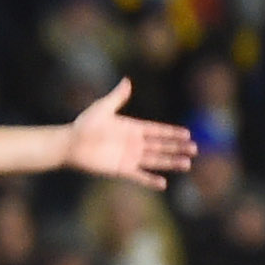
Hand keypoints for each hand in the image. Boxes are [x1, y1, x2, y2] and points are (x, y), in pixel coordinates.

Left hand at [63, 77, 194, 187]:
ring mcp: (128, 157)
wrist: (70, 144)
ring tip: (187, 164)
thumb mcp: (103, 108)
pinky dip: (150, 180)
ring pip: (155, 160)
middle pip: (161, 146)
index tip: (187, 134)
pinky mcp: (120, 169)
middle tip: (194, 149)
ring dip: (171, 162)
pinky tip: (163, 183)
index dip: (172, 133)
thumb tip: (127, 81)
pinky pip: (138, 176)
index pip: (157, 131)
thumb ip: (117, 96)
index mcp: (132, 128)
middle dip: (177, 147)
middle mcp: (133, 143)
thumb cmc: (84, 125)